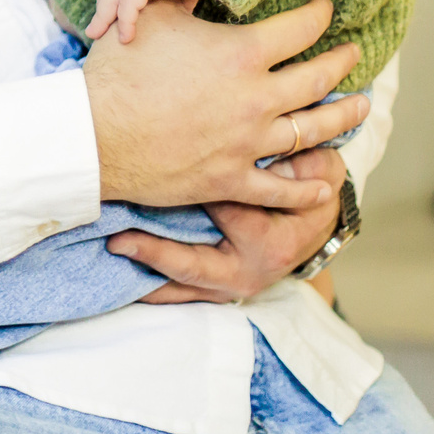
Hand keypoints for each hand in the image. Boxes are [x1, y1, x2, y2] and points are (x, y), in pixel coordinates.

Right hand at [83, 0, 366, 208]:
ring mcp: (248, 143)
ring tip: (360, 107)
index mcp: (241, 53)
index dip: (318, 14)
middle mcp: (256, 98)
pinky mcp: (232, 179)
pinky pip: (281, 189)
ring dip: (343, 117)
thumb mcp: (153, 17)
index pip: (299, 28)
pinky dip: (307, 188)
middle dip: (343, 62)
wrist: (95, 136)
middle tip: (354, 55)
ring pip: (312, 131)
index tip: (326, 10)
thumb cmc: (120, 71)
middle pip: (318, 78)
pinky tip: (325, 183)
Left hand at [105, 146, 345, 304]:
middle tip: (119, 240)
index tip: (164, 169)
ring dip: (147, 273)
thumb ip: (301, 157)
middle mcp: (247, 271)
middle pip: (195, 265)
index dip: (198, 192)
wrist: (315, 229)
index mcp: (271, 242)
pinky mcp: (215, 289)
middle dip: (156, 253)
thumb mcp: (318, 171)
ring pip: (182, 285)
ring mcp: (229, 286)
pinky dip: (154, 286)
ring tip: (114, 252)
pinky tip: (124, 272)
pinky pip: (180, 292)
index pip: (228, 215)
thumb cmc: (312, 190)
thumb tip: (280, 142)